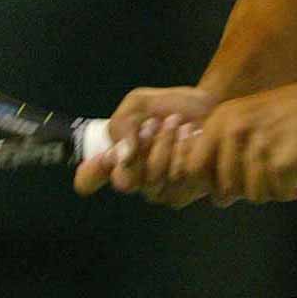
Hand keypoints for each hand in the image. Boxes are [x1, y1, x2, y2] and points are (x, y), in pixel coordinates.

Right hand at [73, 86, 214, 201]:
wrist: (208, 106)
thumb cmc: (169, 106)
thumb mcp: (139, 104)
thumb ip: (123, 126)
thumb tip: (119, 157)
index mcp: (117, 161)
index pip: (87, 180)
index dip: (91, 171)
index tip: (103, 154)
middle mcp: (136, 181)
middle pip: (126, 180)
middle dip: (144, 145)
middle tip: (157, 122)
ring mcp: (160, 191)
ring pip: (154, 180)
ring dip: (166, 144)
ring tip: (178, 124)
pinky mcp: (188, 192)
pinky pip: (180, 179)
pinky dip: (187, 151)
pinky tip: (193, 136)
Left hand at [179, 75, 296, 203]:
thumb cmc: (296, 110)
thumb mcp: (250, 116)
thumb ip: (227, 147)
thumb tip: (214, 193)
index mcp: (222, 119)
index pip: (194, 167)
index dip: (208, 182)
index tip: (229, 183)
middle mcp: (235, 132)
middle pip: (224, 187)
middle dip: (244, 191)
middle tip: (267, 178)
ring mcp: (259, 148)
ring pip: (252, 194)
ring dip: (269, 190)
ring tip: (284, 174)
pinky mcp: (283, 164)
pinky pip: (276, 194)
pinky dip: (287, 191)